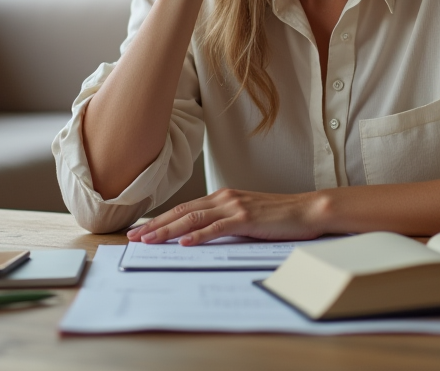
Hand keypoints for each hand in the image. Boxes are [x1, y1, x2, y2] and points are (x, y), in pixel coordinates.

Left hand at [127, 188, 329, 245]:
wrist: (307, 210)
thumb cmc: (279, 217)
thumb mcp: (247, 217)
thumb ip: (225, 222)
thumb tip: (201, 237)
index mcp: (223, 197)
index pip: (184, 208)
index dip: (160, 219)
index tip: (141, 230)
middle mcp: (224, 198)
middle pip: (182, 212)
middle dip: (155, 225)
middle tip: (133, 237)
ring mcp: (235, 206)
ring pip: (193, 219)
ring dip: (167, 230)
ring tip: (148, 240)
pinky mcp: (246, 218)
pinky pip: (216, 228)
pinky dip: (197, 235)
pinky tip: (183, 243)